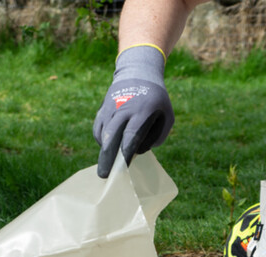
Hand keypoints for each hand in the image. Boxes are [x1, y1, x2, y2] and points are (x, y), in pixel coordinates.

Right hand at [93, 45, 173, 177]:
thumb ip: (159, 135)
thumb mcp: (167, 115)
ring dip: (103, 151)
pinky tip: (107, 148)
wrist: (138, 71)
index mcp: (141, 111)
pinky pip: (98, 127)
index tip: (122, 168)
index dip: (125, 152)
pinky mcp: (103, 108)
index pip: (130, 135)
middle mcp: (123, 109)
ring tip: (106, 166)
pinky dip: (101, 140)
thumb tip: (141, 151)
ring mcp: (111, 107)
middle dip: (107, 157)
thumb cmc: (157, 99)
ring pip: (102, 133)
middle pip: (111, 136)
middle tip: (104, 176)